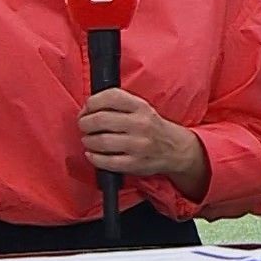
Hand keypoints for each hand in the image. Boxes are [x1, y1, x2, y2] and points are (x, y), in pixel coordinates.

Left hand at [78, 87, 202, 179]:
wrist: (176, 149)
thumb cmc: (151, 126)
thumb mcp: (141, 107)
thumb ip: (118, 104)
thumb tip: (88, 108)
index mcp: (140, 106)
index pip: (110, 97)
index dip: (92, 102)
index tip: (87, 109)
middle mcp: (140, 124)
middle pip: (100, 119)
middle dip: (85, 123)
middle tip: (84, 126)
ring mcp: (138, 145)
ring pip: (101, 141)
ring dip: (88, 140)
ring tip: (88, 140)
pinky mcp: (135, 164)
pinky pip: (107, 161)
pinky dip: (94, 157)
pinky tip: (92, 154)